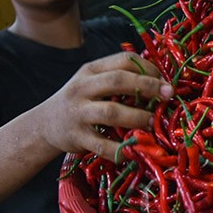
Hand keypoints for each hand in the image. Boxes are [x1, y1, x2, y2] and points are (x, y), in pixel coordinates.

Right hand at [38, 51, 172, 160]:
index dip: (148, 68)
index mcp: (91, 70)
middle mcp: (83, 88)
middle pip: (118, 81)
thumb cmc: (80, 101)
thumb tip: (160, 81)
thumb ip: (119, 78)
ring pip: (112, 112)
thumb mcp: (93, 81)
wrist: (44, 125)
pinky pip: (102, 145)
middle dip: (148, 86)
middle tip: (169, 95)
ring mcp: (79, 113)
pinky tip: (134, 151)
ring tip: (153, 122)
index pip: (123, 61)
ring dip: (137, 117)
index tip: (165, 79)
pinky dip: (120, 149)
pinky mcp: (77, 137)